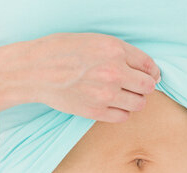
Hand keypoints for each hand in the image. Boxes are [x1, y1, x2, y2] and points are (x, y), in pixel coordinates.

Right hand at [9, 32, 160, 122]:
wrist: (34, 70)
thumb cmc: (61, 51)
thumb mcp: (94, 40)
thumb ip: (120, 53)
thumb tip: (144, 69)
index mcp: (115, 50)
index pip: (149, 66)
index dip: (152, 73)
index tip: (150, 76)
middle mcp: (114, 72)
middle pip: (148, 87)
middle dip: (144, 87)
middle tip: (134, 86)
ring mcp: (105, 94)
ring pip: (139, 104)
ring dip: (133, 101)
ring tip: (121, 95)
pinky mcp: (95, 112)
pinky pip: (123, 117)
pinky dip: (120, 112)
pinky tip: (110, 104)